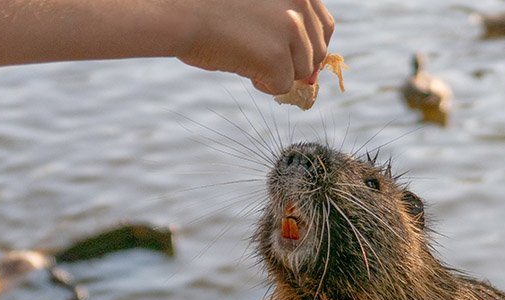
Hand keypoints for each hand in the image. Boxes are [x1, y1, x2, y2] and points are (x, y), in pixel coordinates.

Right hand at [177, 0, 334, 94]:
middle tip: (263, 60)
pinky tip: (241, 66)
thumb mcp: (260, 3)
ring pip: (302, 71)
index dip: (310, 46)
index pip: (325, 26)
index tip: (293, 56)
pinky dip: (264, 85)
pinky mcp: (277, 56)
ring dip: (278, 73)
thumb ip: (287, 19)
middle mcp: (300, 3)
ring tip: (246, 56)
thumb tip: (311, 70)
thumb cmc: (208, 5)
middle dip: (295, 63)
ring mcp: (291, 29)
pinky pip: (284, 86)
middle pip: (318, 53)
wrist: (179, 11)